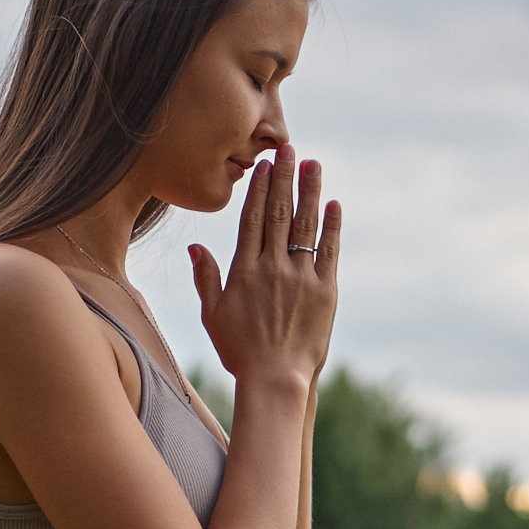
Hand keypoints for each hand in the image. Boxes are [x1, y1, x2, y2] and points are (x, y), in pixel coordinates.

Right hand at [186, 150, 339, 387]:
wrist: (275, 379)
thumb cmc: (240, 350)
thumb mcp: (213, 314)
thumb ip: (205, 278)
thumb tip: (195, 248)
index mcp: (244, 271)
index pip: (252, 219)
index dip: (259, 188)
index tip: (265, 165)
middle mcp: (272, 268)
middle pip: (279, 213)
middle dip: (285, 178)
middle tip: (291, 149)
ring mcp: (301, 278)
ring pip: (305, 226)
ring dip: (310, 192)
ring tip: (314, 165)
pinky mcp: (325, 291)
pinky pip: (329, 252)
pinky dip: (332, 227)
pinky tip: (333, 205)